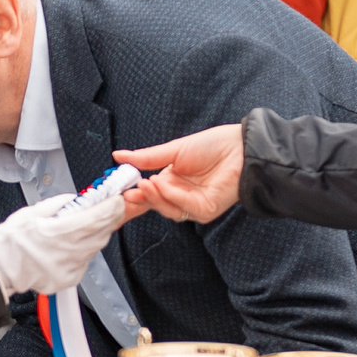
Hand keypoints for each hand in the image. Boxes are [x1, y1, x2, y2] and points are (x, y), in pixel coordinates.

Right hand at [0, 186, 130, 296]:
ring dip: (96, 234)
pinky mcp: (69, 279)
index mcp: (59, 232)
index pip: (98, 217)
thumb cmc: (9, 242)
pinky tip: (70, 246)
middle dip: (107, 219)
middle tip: (106, 208)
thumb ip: (58, 204)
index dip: (112, 206)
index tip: (116, 199)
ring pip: (96, 247)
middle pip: (102, 232)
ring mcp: (70, 268)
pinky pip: (85, 261)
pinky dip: (83, 251)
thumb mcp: (31, 212)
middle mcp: (68, 252)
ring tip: (83, 226)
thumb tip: (77, 199)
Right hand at [115, 125, 243, 222]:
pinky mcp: (205, 211)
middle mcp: (181, 196)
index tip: (118, 192)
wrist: (238, 147)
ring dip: (153, 196)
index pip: (149, 195)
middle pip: (155, 206)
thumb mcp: (173, 150)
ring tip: (144, 182)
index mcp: (172, 182)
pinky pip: (183, 207)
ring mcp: (193, 206)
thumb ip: (146, 158)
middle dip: (140, 200)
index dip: (134, 196)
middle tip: (126, 192)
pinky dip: (170, 195)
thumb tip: (118, 156)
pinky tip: (163, 182)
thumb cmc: (211, 146)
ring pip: (167, 209)